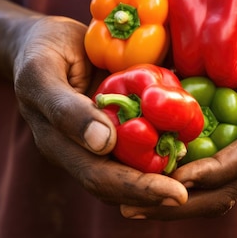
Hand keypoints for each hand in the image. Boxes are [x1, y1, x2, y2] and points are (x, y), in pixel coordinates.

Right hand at [12, 15, 188, 205]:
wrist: (44, 42)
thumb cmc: (39, 53)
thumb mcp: (41, 73)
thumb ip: (66, 109)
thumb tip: (103, 144)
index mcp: (60, 146)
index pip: (99, 177)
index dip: (138, 188)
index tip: (176, 194)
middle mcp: (82, 151)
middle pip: (119, 185)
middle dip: (155, 193)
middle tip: (191, 194)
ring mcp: (99, 141)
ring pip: (133, 169)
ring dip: (163, 176)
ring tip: (197, 178)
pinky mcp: (116, 125)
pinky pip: (141, 144)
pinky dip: (164, 147)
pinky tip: (189, 143)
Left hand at [120, 14, 236, 218]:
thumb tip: (193, 84)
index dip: (213, 172)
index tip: (178, 179)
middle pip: (226, 191)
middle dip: (183, 203)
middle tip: (137, 207)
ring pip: (214, 194)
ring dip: (173, 205)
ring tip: (133, 207)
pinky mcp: (232, 153)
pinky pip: (205, 179)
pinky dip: (175, 186)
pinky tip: (142, 187)